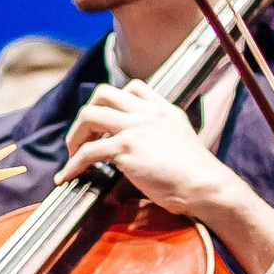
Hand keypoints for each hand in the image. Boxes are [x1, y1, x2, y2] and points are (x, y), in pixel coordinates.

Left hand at [57, 82, 273, 273]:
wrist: (205, 185)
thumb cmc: (196, 174)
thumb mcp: (182, 141)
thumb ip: (162, 134)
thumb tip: (143, 148)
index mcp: (164, 110)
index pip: (134, 88)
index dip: (114, 103)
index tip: (107, 123)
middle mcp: (149, 113)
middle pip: (103, 94)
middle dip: (87, 114)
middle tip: (85, 138)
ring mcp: (136, 128)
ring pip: (89, 115)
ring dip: (74, 136)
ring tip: (72, 155)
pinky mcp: (127, 148)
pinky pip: (87, 152)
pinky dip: (72, 165)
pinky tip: (68, 176)